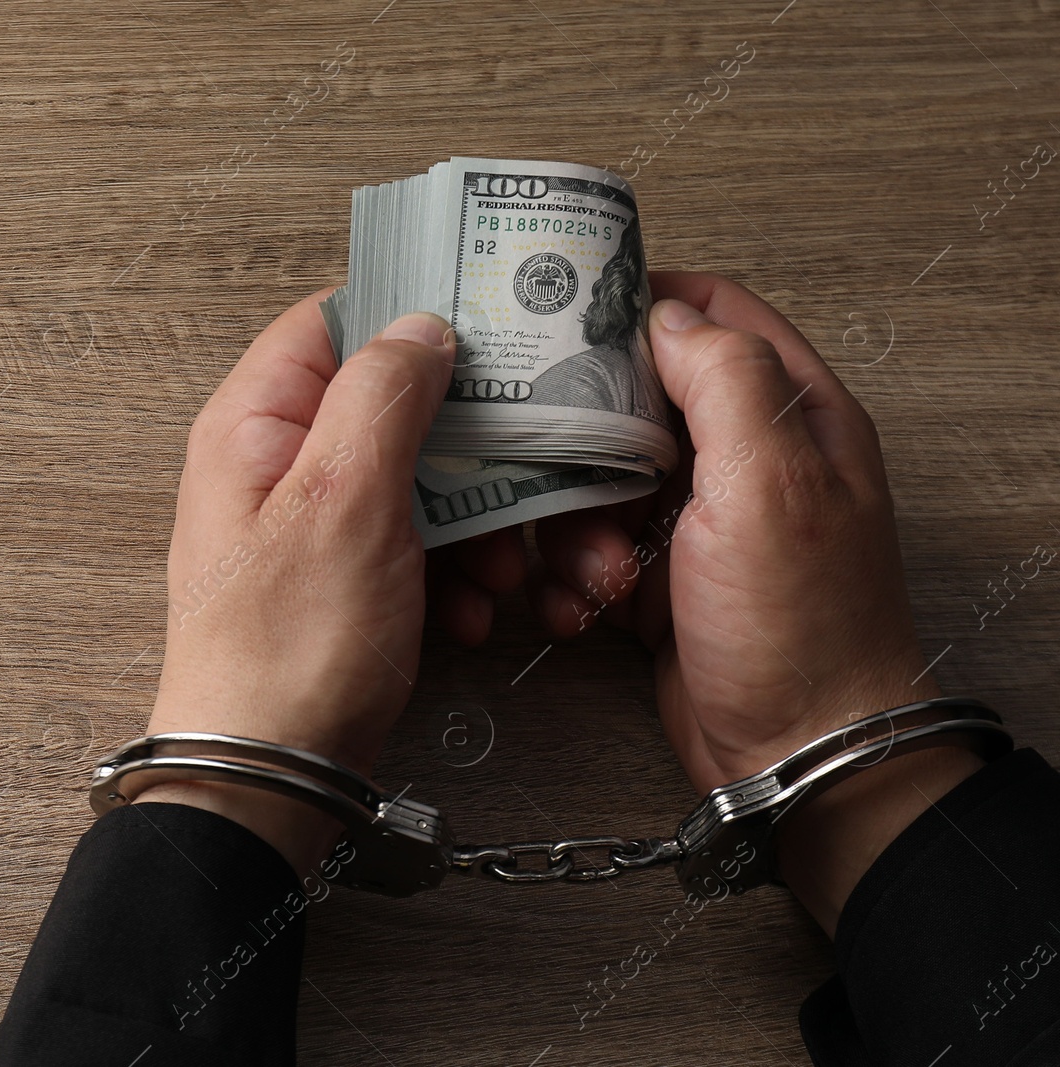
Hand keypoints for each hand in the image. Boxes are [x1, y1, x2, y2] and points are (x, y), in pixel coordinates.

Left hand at [140, 294, 525, 875]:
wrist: (270, 780)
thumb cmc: (285, 650)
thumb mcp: (341, 500)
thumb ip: (381, 397)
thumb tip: (419, 326)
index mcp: (255, 424)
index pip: (332, 322)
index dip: (409, 316)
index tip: (487, 326)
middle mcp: (277, 465)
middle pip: (392, 407)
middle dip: (467, 446)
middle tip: (522, 470)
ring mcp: (312, 527)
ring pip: (416, 482)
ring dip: (474, 521)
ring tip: (498, 568)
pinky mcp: (343, 582)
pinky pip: (414, 548)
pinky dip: (454, 574)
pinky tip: (471, 612)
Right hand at [526, 271, 981, 932]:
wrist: (798, 756)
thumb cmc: (802, 627)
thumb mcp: (771, 483)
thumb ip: (725, 380)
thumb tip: (667, 316)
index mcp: (791, 414)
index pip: (716, 314)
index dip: (644, 305)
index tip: (569, 318)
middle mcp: (746, 458)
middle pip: (636, 401)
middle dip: (589, 440)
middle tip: (569, 474)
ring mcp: (701, 521)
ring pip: (600, 479)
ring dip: (577, 525)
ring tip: (601, 572)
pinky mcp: (660, 577)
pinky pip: (589, 548)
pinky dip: (572, 576)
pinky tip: (584, 607)